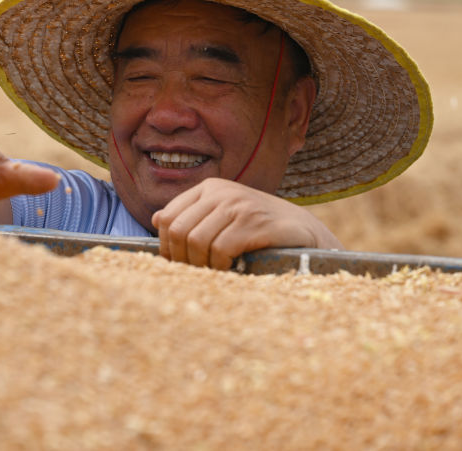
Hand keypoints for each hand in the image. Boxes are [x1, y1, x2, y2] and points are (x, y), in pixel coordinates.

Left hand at [151, 177, 342, 269]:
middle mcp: (221, 192)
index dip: (166, 244)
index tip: (176, 263)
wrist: (305, 231)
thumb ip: (193, 216)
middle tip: (193, 273)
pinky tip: (230, 268)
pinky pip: (220, 249)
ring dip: (201, 264)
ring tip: (212, 272)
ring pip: (196, 241)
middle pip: (179, 230)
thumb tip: (157, 220)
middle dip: (181, 258)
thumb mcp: (223, 215)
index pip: (168, 216)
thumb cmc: (258, 228)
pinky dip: (220, 265)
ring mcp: (239, 205)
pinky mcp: (255, 222)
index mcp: (209, 188)